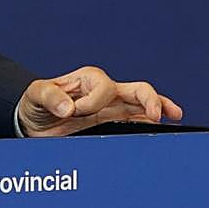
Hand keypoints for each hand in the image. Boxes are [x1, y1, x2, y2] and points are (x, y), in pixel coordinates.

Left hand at [17, 66, 182, 136]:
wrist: (35, 124)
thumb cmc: (36, 104)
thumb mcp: (35, 94)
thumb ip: (48, 96)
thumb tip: (67, 107)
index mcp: (87, 80)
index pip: (104, 87)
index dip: (92, 102)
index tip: (75, 112)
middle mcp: (104, 92)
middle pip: (136, 89)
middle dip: (149, 98)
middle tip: (156, 113)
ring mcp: (113, 110)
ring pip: (143, 105)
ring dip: (159, 109)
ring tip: (173, 116)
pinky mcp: (114, 125)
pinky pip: (138, 122)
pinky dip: (152, 124)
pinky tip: (164, 127)